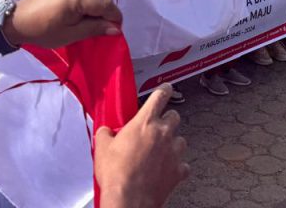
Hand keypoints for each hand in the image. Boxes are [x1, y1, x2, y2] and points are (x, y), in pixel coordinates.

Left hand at [4, 0, 122, 47]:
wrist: (16, 19)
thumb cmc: (42, 31)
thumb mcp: (70, 34)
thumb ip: (95, 29)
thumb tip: (116, 29)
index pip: (107, 5)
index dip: (115, 19)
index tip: (115, 32)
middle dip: (108, 12)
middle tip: (103, 29)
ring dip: (99, 6)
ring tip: (92, 22)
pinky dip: (90, 0)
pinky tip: (82, 13)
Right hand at [94, 84, 188, 207]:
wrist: (128, 200)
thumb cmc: (117, 175)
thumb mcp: (103, 148)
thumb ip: (106, 133)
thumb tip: (106, 132)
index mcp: (145, 122)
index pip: (160, 96)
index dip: (164, 90)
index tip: (166, 89)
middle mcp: (163, 133)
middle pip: (174, 116)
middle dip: (167, 120)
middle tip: (156, 129)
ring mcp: (174, 151)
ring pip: (180, 139)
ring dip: (172, 143)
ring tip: (158, 153)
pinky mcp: (179, 170)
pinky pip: (182, 164)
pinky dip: (176, 166)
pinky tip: (165, 170)